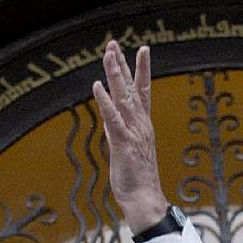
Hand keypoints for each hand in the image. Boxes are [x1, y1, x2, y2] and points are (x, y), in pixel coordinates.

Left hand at [92, 42, 167, 232]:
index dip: (141, 70)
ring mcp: (133, 131)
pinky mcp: (123, 142)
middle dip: (123, 64)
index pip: (143, 91)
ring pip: (123, 96)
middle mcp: (140, 123)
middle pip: (132, 87)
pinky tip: (98, 86)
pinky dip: (105, 101)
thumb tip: (108, 122)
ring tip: (109, 54)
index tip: (141, 50)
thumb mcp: (125, 150)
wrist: (144, 198)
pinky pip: (113, 118)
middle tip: (114, 43)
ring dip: (115, 74)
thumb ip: (118, 132)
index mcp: (143, 124)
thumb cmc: (136, 177)